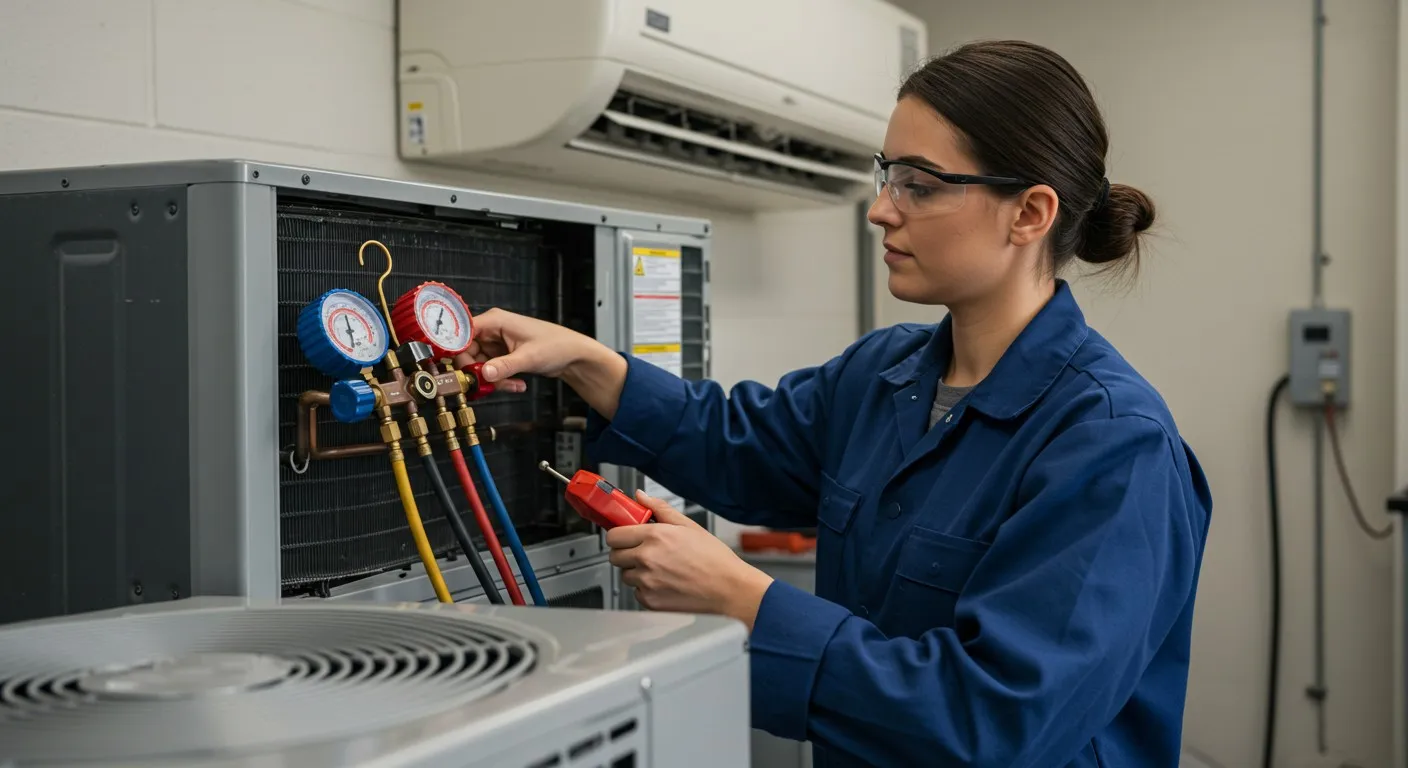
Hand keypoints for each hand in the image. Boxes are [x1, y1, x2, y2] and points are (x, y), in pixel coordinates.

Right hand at [463, 308, 626, 417]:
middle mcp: (493, 330)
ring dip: (492, 380)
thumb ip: (504, 366)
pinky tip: (517, 384)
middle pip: (468, 352)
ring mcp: (497, 343)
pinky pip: (491, 371)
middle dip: (477, 372)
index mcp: (495, 320)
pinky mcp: (502, 355)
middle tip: (487, 385)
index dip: (459, 352)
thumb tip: (483, 374)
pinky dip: (500, 381)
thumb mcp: (528, 357)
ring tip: (512, 385)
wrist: (574, 356)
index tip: (462, 371)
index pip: (463, 333)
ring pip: (479, 365)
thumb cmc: (556, 346)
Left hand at [608, 492, 774, 630]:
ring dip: (635, 571)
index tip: (624, 535)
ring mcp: (647, 582)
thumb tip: (640, 497)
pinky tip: (664, 582)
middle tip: (642, 552)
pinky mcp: (650, 601)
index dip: (619, 534)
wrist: (729, 589)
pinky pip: (636, 592)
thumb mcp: (689, 526)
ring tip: (658, 569)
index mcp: (655, 536)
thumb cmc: (714, 559)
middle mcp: (647, 559)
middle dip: (625, 552)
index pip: (614, 535)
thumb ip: (660, 509)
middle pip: (614, 555)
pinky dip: (645, 588)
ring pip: (624, 575)